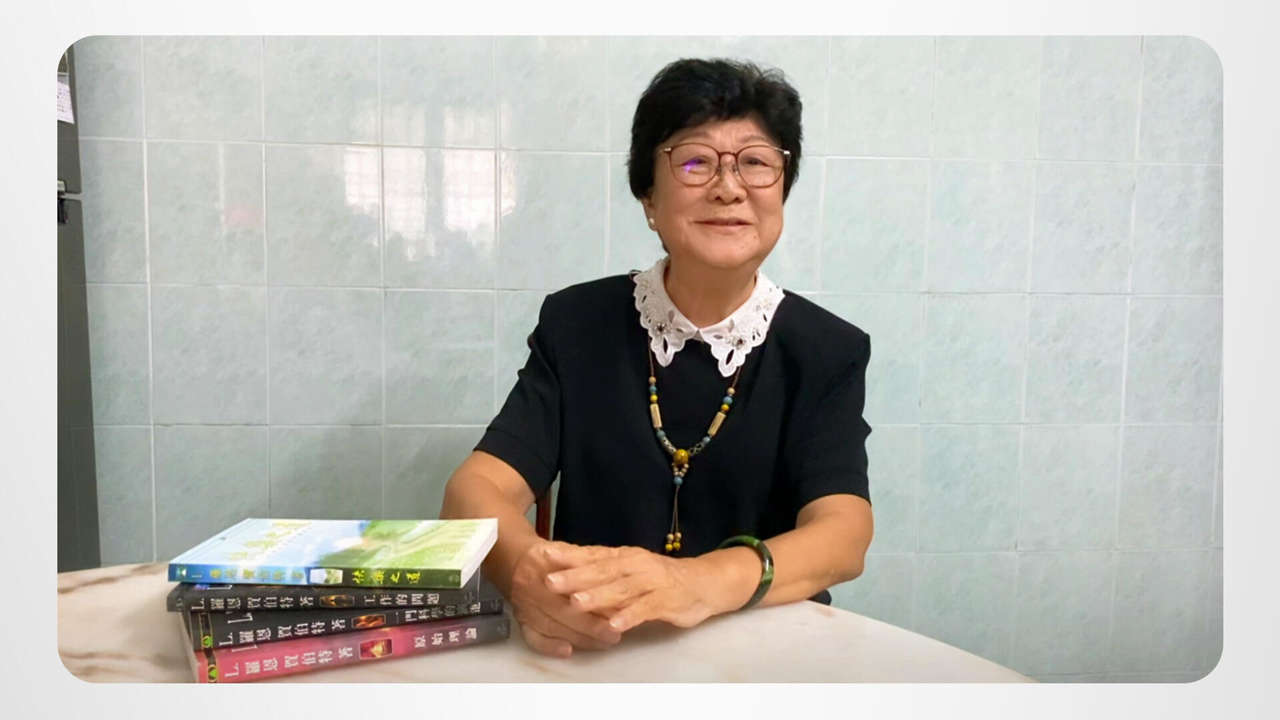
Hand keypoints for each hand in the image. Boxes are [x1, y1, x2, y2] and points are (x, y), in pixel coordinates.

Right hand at [507, 540, 622, 657]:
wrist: (518, 560)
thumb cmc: (554, 558)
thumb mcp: (572, 551)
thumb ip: (591, 566)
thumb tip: (619, 588)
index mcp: (544, 563)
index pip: (573, 586)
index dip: (596, 601)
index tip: (619, 613)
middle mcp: (531, 585)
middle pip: (562, 610)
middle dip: (592, 626)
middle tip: (614, 635)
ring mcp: (524, 605)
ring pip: (551, 626)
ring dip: (579, 638)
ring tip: (603, 643)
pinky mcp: (520, 621)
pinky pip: (532, 638)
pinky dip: (549, 647)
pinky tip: (567, 651)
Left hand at [542, 544, 731, 633]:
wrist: (703, 582)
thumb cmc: (659, 579)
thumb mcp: (629, 571)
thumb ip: (602, 575)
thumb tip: (567, 576)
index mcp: (623, 557)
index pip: (591, 554)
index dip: (567, 555)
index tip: (542, 555)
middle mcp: (635, 565)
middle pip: (602, 570)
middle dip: (575, 577)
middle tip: (549, 582)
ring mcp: (651, 582)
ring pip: (621, 589)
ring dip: (598, 596)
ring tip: (575, 603)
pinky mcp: (665, 601)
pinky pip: (645, 609)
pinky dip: (629, 617)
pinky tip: (613, 625)